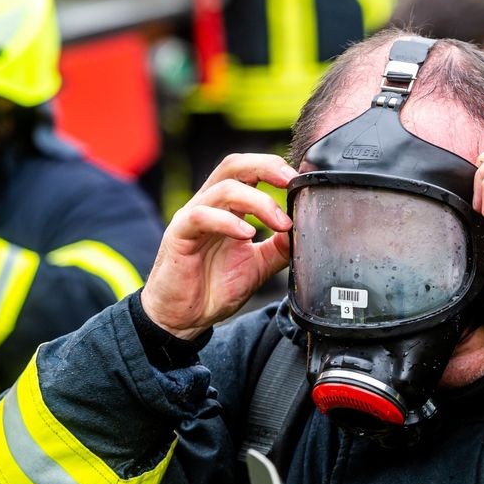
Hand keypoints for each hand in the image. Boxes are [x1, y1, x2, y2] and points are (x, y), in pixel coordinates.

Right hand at [141, 153, 295, 339]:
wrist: (183, 319)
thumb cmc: (214, 288)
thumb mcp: (258, 266)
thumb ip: (279, 248)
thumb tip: (304, 232)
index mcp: (229, 208)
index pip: (249, 171)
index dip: (274, 167)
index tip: (300, 180)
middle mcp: (210, 206)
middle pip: (234, 165)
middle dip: (266, 167)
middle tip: (291, 182)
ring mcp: (192, 218)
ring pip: (223, 189)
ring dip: (257, 201)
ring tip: (280, 223)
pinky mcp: (178, 235)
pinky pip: (201, 216)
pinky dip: (227, 221)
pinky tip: (247, 234)